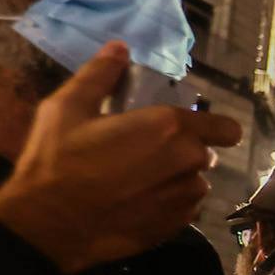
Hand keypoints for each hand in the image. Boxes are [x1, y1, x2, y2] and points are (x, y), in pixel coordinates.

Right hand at [0, 40, 242, 274]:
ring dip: (176, 179)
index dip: (213, 127)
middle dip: (183, 151)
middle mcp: (188, 163)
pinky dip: (168, 204)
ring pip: (194, 182)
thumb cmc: (58, 160)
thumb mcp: (68, 107)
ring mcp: (185, 200)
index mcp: (171, 128)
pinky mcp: (175, 228)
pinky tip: (136, 202)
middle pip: (204, 154)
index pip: (226, 128)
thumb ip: (100, 74)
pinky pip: (184, 209)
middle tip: (144, 152)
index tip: (190, 128)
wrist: (48, 224)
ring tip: (137, 180)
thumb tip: (119, 47)